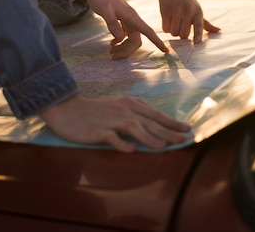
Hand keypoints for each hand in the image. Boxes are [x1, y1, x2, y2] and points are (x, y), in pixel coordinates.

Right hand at [40, 93, 189, 151]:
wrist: (67, 109)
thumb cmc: (94, 110)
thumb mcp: (117, 108)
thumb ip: (134, 115)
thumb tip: (153, 124)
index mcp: (129, 104)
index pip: (155, 114)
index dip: (172, 122)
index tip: (187, 129)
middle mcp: (123, 110)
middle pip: (150, 122)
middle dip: (169, 131)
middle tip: (185, 139)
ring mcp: (111, 119)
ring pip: (134, 128)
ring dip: (150, 137)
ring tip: (164, 147)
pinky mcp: (98, 130)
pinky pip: (112, 137)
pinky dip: (122, 143)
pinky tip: (132, 150)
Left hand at [80, 0, 167, 53]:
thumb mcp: (104, 9)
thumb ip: (112, 23)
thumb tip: (119, 38)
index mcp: (131, 16)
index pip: (148, 31)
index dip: (157, 41)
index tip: (166, 51)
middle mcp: (131, 19)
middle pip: (136, 41)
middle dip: (127, 51)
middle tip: (112, 56)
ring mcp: (127, 20)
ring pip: (130, 39)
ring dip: (122, 48)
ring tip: (110, 52)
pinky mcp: (121, 21)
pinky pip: (124, 36)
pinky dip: (119, 42)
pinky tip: (112, 44)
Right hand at [157, 0, 220, 42]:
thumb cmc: (187, 1)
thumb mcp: (197, 9)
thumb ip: (206, 23)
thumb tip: (219, 31)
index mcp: (198, 11)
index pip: (199, 25)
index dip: (198, 34)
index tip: (197, 41)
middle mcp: (188, 10)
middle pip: (183, 35)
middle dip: (181, 33)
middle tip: (180, 25)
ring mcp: (176, 10)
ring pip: (173, 33)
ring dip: (173, 31)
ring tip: (174, 21)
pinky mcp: (166, 10)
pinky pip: (165, 29)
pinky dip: (166, 27)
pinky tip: (168, 19)